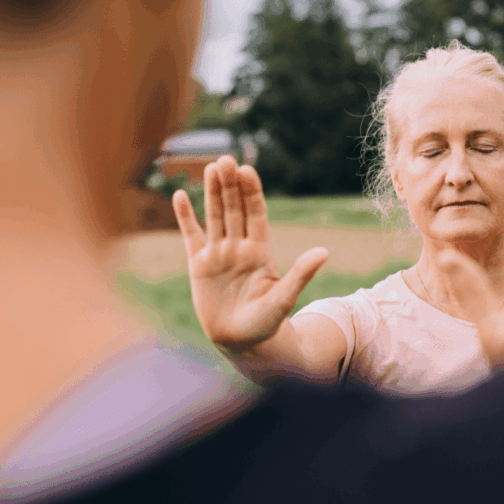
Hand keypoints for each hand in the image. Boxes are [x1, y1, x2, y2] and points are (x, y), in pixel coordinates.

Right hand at [172, 156, 328, 351]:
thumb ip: (301, 274)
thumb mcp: (284, 298)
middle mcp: (239, 247)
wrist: (241, 343)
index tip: (247, 170)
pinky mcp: (199, 266)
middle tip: (225, 160)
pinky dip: (185, 217)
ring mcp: (218, 254)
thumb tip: (324, 252)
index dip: (251, 193)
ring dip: (211, 193)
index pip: (255, 214)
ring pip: (214, 217)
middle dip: (229, 186)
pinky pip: (191, 236)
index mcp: (260, 250)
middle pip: (233, 209)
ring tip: (210, 167)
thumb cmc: (267, 323)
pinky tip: (180, 195)